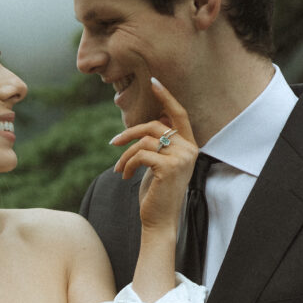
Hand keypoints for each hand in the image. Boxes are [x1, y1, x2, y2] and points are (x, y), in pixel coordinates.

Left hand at [111, 78, 198, 233]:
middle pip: (155, 125)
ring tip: (119, 168)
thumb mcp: (159, 164)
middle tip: (113, 143)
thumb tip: (149, 123)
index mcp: (190, 146)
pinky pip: (141, 154)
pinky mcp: (168, 168)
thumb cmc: (157, 193)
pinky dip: (128, 164)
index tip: (153, 81)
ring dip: (126, 154)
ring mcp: (181, 158)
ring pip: (145, 140)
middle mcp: (189, 150)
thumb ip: (159, 143)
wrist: (159, 221)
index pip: (179, 114)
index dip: (166, 96)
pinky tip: (125, 175)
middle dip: (130, 133)